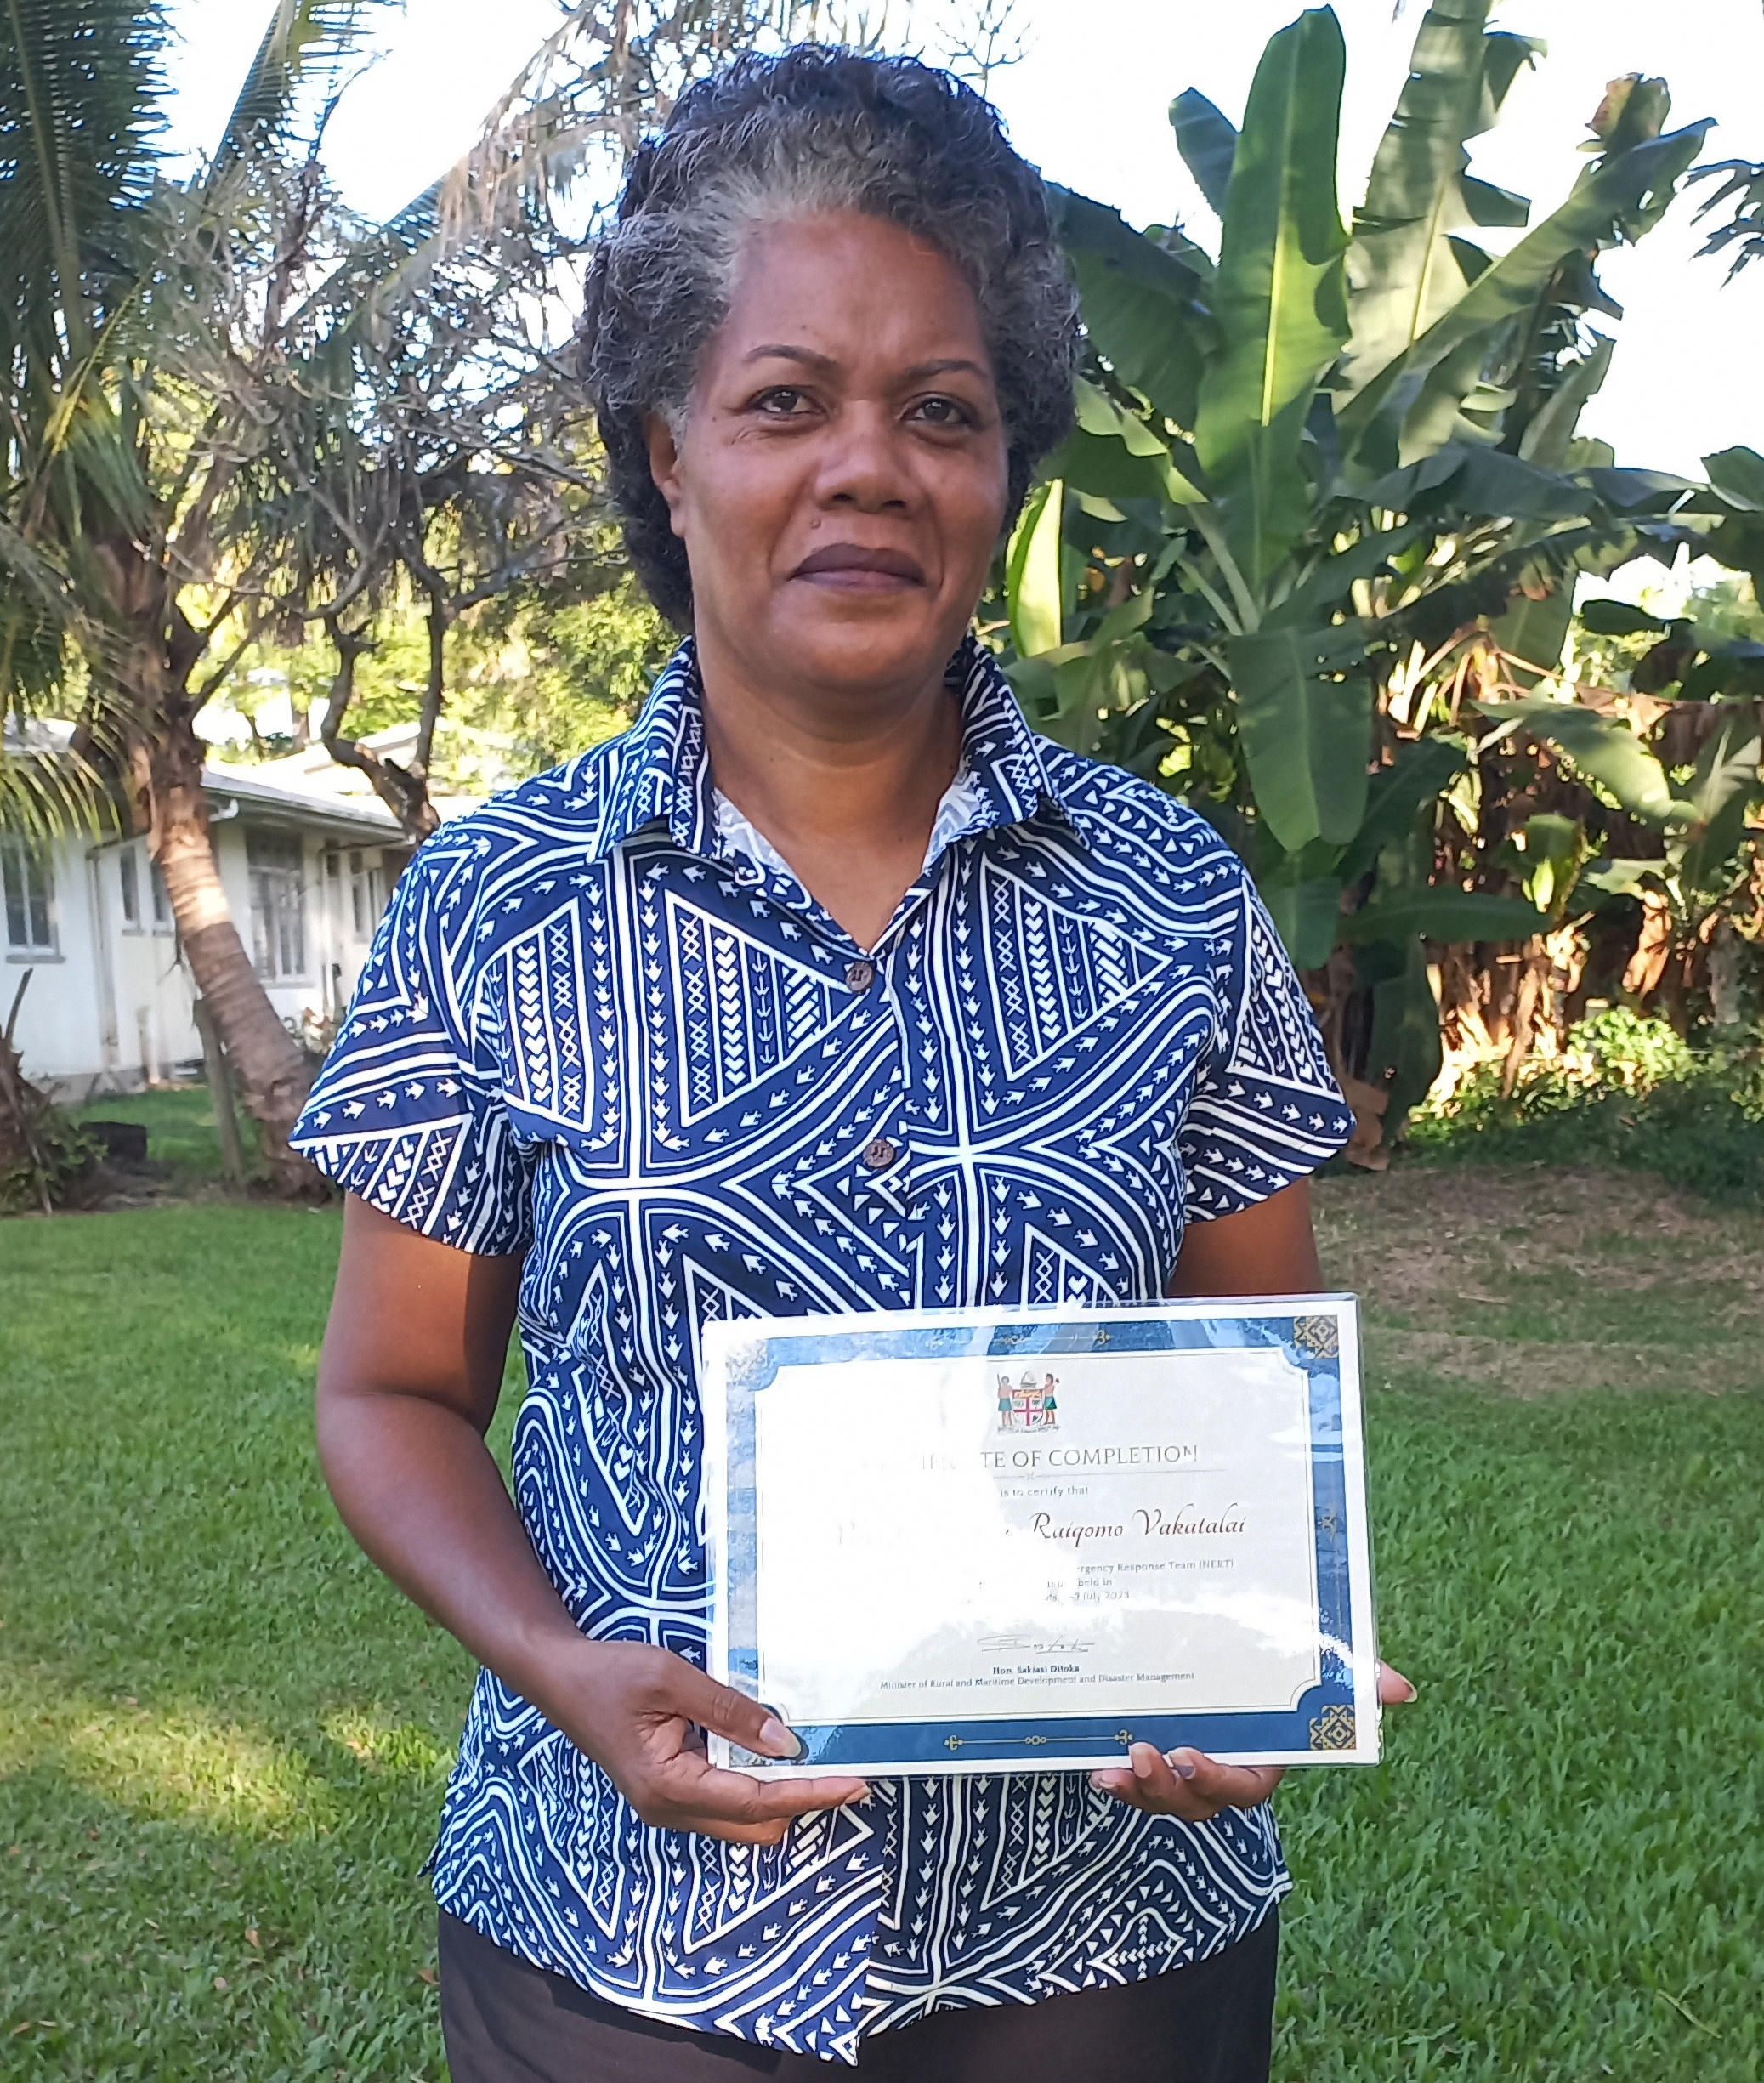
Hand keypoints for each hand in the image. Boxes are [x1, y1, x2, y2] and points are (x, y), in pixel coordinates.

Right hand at [542, 1639, 867, 1844]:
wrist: (558, 1678)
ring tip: (818, 1758)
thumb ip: (730, 1711)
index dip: (810, 1793)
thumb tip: (786, 1742)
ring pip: (743, 1818)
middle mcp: (670, 1808)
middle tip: (845, 1765)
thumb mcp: (673, 1678)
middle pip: (757, 1823)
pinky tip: (773, 1753)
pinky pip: (725, 1800)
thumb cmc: (609, 1674)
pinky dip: (755, 1784)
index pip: (757, 1801)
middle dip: (803, 1800)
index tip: (854, 1783)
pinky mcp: (670, 1791)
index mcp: (669, 1786)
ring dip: (780, 1794)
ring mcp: (668, 1805)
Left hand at [1090, 1661, 1417, 1821]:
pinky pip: (1130, 1779)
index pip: (1244, 1785)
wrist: (1214, 1643)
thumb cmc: (1275, 1661)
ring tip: (1114, 1764)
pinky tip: (1094, 1763)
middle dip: (1170, 1789)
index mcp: (1259, 1755)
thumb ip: (1352, 1675)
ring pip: (1159, 1796)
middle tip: (1146, 1755)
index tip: (1188, 1755)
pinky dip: (1114, 1776)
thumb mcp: (1309, 1663)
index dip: (1217, 1779)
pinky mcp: (1144, 1754)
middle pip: (1195, 1801)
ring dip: (1138, 1787)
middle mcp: (1217, 1769)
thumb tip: (1403, 1689)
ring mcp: (1178, 1767)